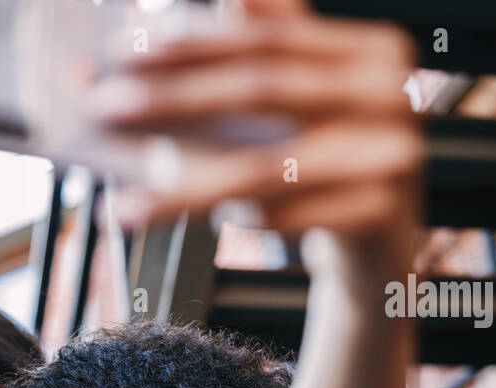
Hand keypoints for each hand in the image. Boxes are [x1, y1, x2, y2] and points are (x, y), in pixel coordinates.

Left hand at [90, 0, 422, 249]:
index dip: (191, 44)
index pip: (265, 38)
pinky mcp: (380, 217)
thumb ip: (240, 62)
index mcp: (368, 50)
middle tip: (102, 107)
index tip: (119, 51)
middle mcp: (391, 93)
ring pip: (265, 169)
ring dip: (184, 188)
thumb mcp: (289, 110)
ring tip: (123, 206)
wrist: (376, 251)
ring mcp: (393, 155)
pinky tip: (189, 226)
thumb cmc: (319, 170)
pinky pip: (287, 221)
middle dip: (175, 98)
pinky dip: (234, 223)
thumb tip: (158, 29)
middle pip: (264, 88)